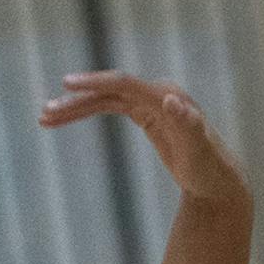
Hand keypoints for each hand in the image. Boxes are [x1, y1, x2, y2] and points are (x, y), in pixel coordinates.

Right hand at [40, 72, 250, 208]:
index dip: (95, 82)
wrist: (218, 181)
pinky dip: (86, 113)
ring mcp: (149, 103)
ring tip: (44, 118)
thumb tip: (171, 100)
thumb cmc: (210, 169)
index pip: (124, 84)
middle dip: (76, 101)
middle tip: (45, 113)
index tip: (67, 84)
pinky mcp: (144, 115)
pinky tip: (64, 119)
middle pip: (108, 91)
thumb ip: (188, 125)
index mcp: (167, 96)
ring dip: (74, 108)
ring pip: (103, 100)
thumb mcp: (198, 151)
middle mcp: (157, 93)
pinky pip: (108, 109)